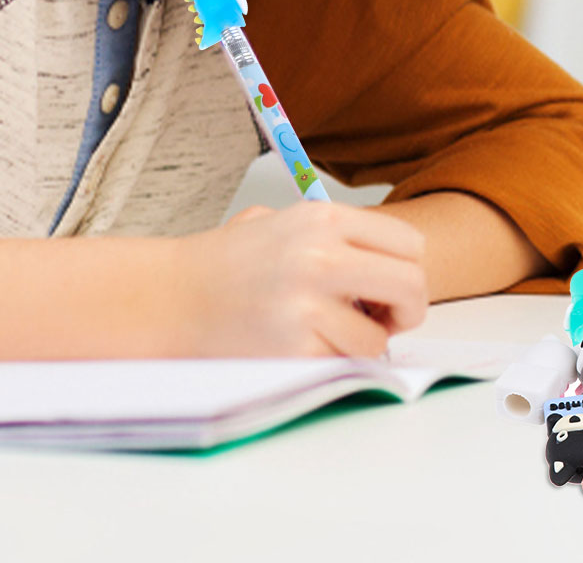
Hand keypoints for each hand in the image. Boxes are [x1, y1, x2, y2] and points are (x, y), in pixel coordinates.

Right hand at [168, 201, 428, 357]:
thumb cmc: (227, 262)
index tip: (390, 284)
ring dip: (363, 343)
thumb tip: (391, 262)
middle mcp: (321, 256)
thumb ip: (336, 234)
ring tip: (330, 332)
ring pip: (380, 338)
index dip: (408, 268)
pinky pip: (342, 364)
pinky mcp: (293, 349)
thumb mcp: (283, 221)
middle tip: (386, 318)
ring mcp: (307, 305)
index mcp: (323, 219)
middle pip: (411, 286)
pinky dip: (331, 362)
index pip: (408, 243)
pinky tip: (302, 345)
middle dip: (408, 309)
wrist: (170, 297)